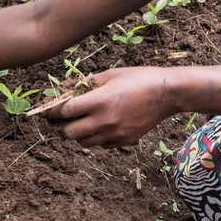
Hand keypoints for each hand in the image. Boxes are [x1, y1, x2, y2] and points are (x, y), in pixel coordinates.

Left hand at [52, 67, 172, 147]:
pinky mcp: (125, 141)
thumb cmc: (139, 78)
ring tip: (85, 124)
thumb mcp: (112, 74)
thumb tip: (72, 89)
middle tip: (68, 120)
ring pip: (85, 144)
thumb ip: (89, 83)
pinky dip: (99, 139)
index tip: (53, 110)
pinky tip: (105, 127)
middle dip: (65, 127)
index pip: (65, 112)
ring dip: (81, 135)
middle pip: (70, 134)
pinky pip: (103, 146)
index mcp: (99, 101)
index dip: (56, 110)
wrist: (167, 94)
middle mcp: (104, 120)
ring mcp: (115, 134)